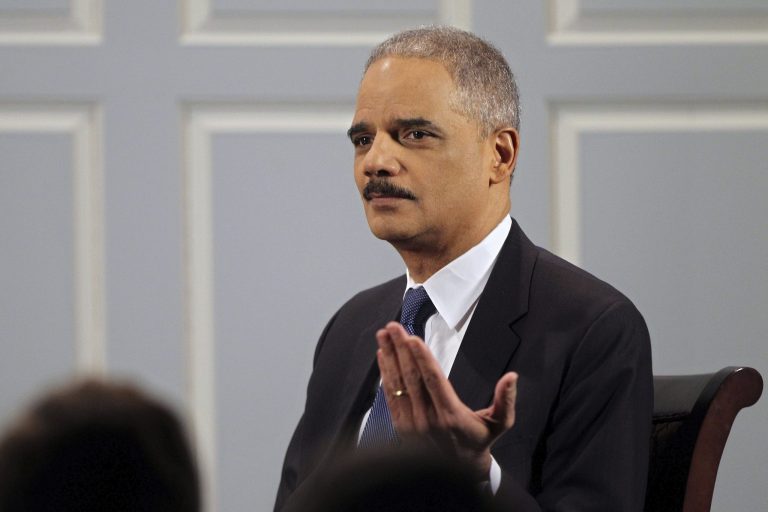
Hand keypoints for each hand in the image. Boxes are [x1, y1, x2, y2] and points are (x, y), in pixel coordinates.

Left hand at [376, 321, 517, 479]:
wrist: (458, 471)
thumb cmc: (479, 440)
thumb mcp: (500, 423)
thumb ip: (505, 400)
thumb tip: (512, 377)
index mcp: (451, 415)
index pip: (433, 380)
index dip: (422, 358)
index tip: (413, 339)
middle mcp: (428, 418)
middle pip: (412, 377)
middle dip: (401, 349)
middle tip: (393, 327)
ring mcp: (411, 422)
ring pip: (398, 384)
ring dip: (390, 356)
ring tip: (384, 334)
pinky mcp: (400, 425)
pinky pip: (391, 396)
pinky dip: (385, 374)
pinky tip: (382, 356)